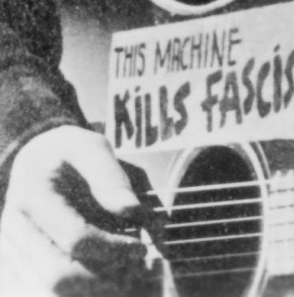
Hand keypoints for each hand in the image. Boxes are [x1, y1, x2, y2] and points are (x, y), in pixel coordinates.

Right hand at [0, 125, 152, 295]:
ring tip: (126, 267)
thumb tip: (132, 210)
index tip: (141, 245)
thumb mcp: (90, 147)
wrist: (35, 158)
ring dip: (97, 285)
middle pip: (59, 276)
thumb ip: (110, 176)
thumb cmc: (67, 152)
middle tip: (135, 261)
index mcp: (34, 198)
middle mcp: (17, 231)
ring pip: (56, 288)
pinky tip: (110, 271)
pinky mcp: (23, 263)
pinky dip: (86, 286)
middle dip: (106, 275)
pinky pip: (54, 288)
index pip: (75, 239)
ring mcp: (16, 251)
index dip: (114, 247)